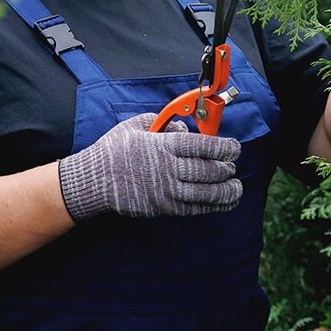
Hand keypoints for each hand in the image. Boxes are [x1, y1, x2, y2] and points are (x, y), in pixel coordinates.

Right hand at [58, 113, 242, 220]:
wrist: (92, 181)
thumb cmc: (113, 150)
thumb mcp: (135, 126)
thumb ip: (162, 122)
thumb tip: (183, 127)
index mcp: (163, 145)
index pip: (202, 146)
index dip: (224, 147)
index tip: (235, 148)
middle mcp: (168, 168)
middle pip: (207, 170)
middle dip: (226, 169)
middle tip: (233, 167)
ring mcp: (166, 191)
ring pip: (205, 193)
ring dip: (226, 191)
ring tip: (237, 187)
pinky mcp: (163, 208)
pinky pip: (194, 208)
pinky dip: (213, 206)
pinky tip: (224, 203)